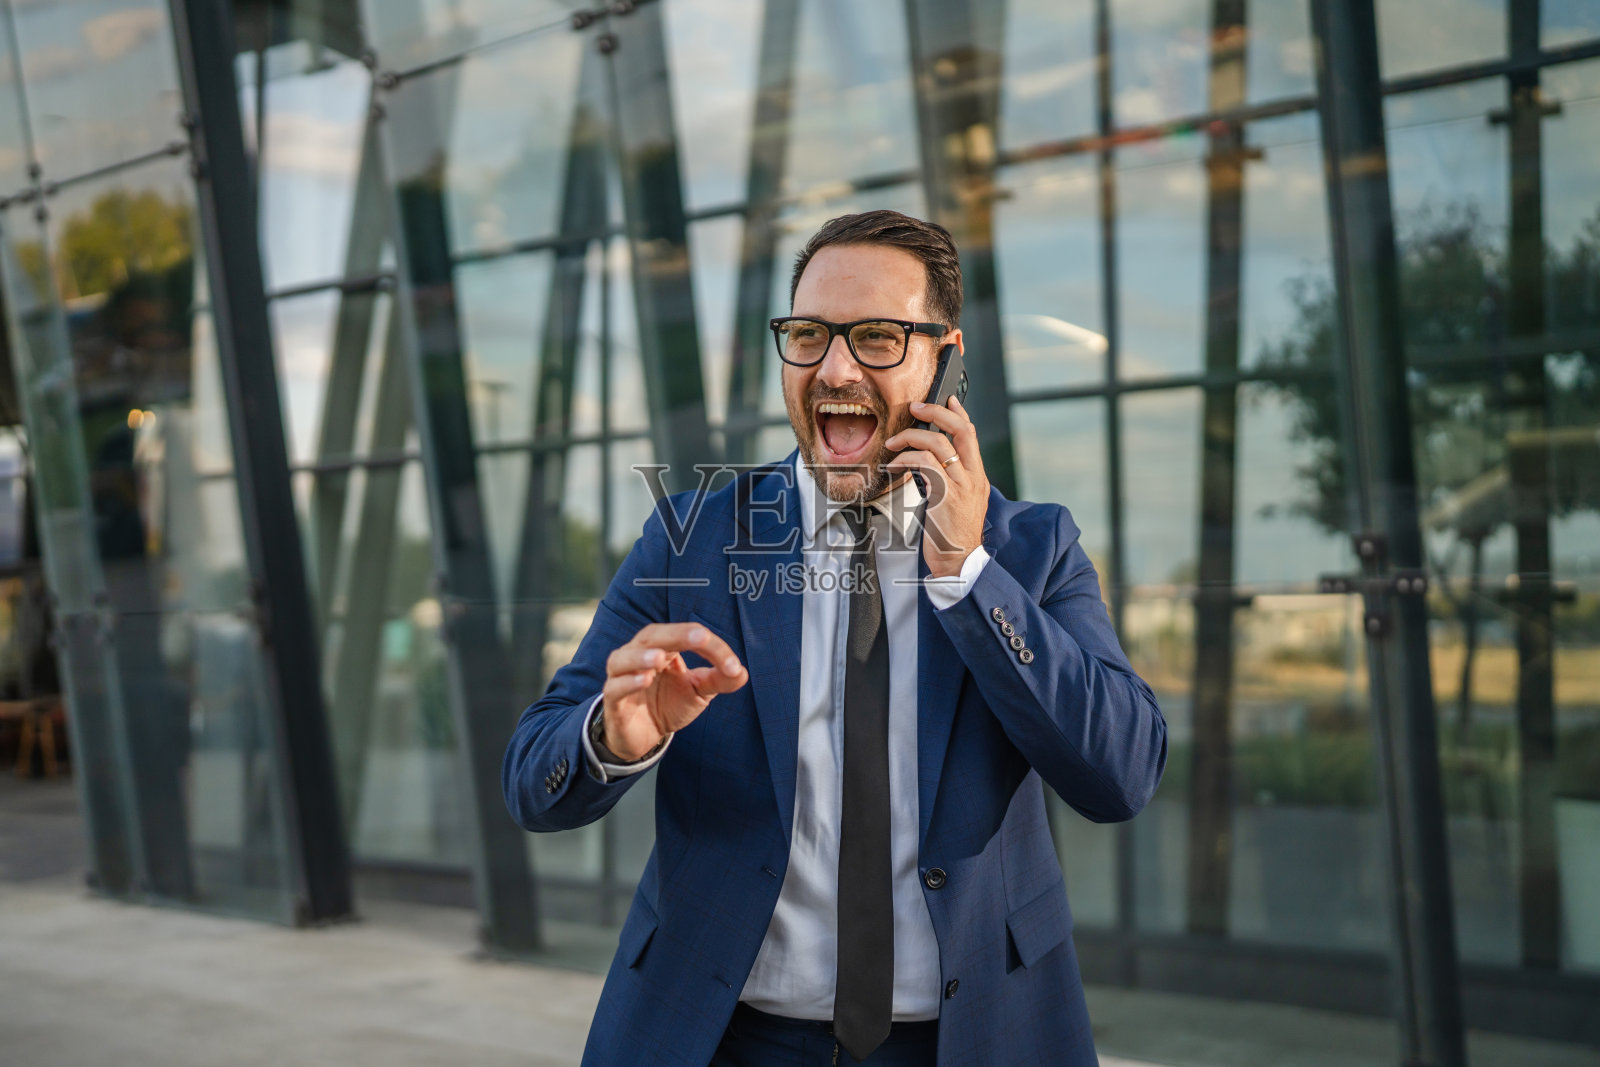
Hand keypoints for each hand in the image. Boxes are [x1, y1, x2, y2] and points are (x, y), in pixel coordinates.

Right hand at [601, 623, 746, 760]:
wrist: (644, 737)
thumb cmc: (668, 704)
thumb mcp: (699, 692)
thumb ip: (719, 680)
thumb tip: (742, 673)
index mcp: (663, 647)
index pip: (686, 636)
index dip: (711, 647)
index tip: (732, 666)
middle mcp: (638, 655)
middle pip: (652, 636)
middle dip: (676, 635)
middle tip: (699, 637)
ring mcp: (621, 677)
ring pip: (623, 659)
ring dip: (641, 657)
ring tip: (660, 658)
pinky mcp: (613, 701)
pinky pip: (615, 688)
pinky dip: (628, 682)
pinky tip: (644, 680)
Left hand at [885, 395, 989, 578]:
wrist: (959, 563)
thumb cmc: (953, 534)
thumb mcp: (958, 501)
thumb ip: (950, 479)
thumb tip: (928, 459)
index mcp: (977, 476)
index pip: (971, 435)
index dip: (959, 413)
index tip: (947, 398)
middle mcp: (974, 477)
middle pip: (961, 431)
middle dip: (937, 412)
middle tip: (916, 407)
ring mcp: (962, 486)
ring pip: (939, 445)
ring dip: (911, 438)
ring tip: (894, 444)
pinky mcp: (946, 497)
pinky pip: (925, 465)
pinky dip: (905, 459)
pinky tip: (893, 466)